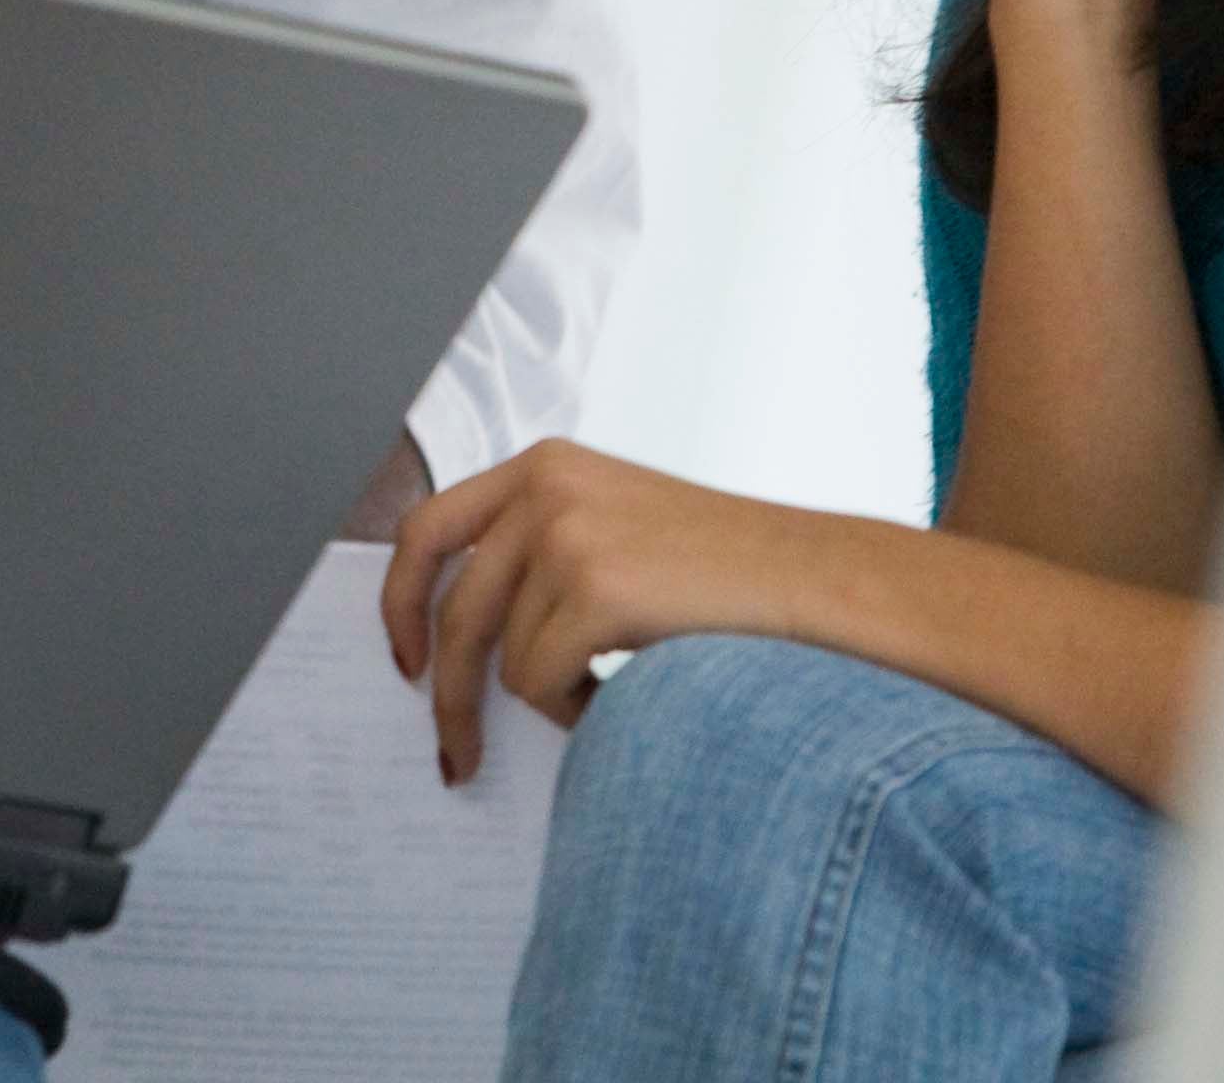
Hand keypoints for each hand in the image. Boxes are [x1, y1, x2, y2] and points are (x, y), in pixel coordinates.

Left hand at [377, 439, 825, 783]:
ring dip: (550, 700)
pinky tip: (626, 696)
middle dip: (448, 697)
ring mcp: (567, 533)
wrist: (823, 583)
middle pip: (452, 611)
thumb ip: (541, 554)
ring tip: (608, 696)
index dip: (400, 602)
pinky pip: (540, 682)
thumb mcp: (619, 528)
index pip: (426, 529)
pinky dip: (577, 710)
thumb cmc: (728, 576)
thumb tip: (449, 645)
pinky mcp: (594, 587)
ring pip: (504, 661)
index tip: (405, 664)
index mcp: (543, 465)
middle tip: (455, 756)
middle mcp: (544, 486)